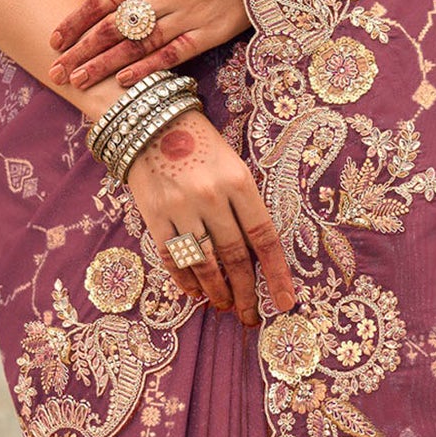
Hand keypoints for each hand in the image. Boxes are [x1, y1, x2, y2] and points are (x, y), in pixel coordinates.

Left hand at [50, 0, 248, 90]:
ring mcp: (187, 13)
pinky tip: (123, 82)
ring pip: (137, 44)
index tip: (55, 39)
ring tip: (78, 80)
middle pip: (114, 25)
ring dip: (105, 64)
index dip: (77, 20)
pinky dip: (146, 68)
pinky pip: (172, 54)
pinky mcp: (210, 33)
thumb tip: (111, 6)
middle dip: (81, 49)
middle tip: (56, 69)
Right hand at [125, 109, 295, 329]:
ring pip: (205, 264)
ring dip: (217, 292)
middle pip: (236, 257)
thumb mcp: (233, 166)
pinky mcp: (153, 214)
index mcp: (239, 182)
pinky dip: (185, 279)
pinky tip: (195, 291)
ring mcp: (180, 207)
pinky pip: (172, 258)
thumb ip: (245, 206)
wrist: (150, 122)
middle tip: (251, 315)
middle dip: (246, 292)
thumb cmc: (201, 145)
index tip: (285, 302)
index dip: (277, 274)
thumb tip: (258, 256)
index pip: (265, 237)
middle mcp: (211, 196)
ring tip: (225, 306)